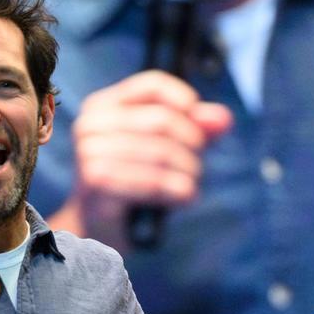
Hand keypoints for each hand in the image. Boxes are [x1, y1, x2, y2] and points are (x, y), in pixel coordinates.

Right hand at [62, 70, 233, 249]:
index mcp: (104, 106)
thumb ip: (195, 128)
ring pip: (162, 152)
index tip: (204, 126)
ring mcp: (90, 153)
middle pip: (163, 120)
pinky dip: (176, 191)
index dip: (187, 102)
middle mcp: (91, 124)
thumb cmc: (133, 184)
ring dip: (188, 173)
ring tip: (190, 185)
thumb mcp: (165, 149)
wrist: (100, 228)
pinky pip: (152, 181)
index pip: (153, 85)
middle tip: (197, 166)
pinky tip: (183, 198)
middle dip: (192, 145)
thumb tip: (223, 118)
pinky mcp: (96, 183)